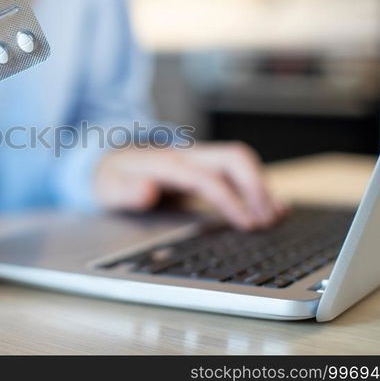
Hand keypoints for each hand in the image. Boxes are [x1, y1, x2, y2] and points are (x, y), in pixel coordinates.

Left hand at [94, 142, 284, 229]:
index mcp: (165, 163)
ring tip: (273, 219)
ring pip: (240, 162)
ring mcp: (198, 160)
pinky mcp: (204, 169)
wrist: (106, 161)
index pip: (206, 177)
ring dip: (261, 187)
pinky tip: (273, 208)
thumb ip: (123, 191)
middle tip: (266, 221)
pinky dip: (257, 188)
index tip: (248, 223)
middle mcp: (187, 156)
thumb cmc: (108, 177)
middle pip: (233, 158)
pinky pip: (237, 172)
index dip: (229, 199)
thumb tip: (146, 190)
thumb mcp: (106, 187)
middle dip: (256, 187)